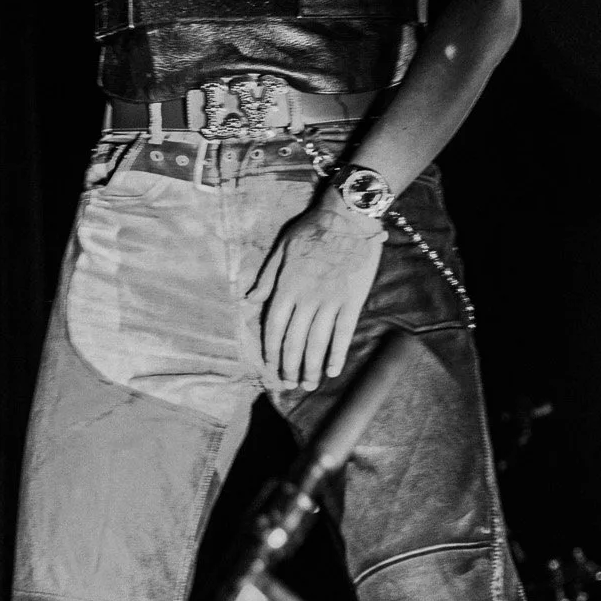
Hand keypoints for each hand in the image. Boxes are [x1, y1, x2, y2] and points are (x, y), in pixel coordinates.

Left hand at [247, 198, 386, 390]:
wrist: (348, 216)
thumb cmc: (313, 228)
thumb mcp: (282, 247)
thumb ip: (267, 276)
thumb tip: (249, 299)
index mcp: (286, 285)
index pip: (274, 326)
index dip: (271, 350)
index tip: (271, 366)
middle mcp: (306, 297)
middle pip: (294, 340)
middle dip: (289, 366)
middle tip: (289, 383)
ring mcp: (330, 300)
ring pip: (317, 342)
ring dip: (311, 367)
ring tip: (308, 383)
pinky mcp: (352, 300)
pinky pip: (343, 334)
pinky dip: (336, 354)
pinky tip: (332, 370)